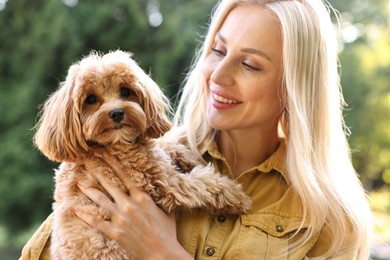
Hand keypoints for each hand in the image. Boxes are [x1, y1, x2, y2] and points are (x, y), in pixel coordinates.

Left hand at [74, 153, 191, 259]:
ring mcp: (120, 218)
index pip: (124, 175)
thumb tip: (163, 190)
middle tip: (86, 161)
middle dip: (96, 171)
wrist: (162, 253)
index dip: (113, 163)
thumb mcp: (167, 211)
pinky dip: (85, 215)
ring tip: (79, 182)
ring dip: (88, 190)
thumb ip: (160, 200)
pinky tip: (75, 209)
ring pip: (100, 200)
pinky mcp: (114, 232)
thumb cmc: (167, 232)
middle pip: (109, 184)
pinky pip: (96, 221)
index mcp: (142, 197)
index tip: (104, 154)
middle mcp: (129, 204)